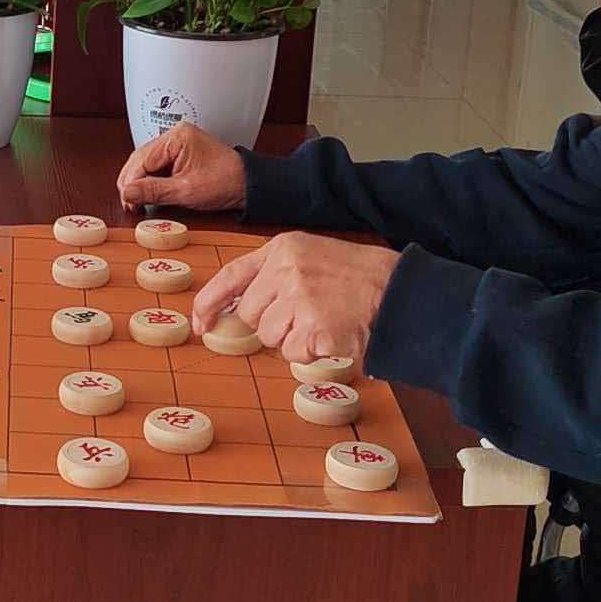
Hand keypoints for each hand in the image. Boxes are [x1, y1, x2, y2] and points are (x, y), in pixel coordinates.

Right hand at [117, 122, 246, 213]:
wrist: (247, 184)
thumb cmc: (225, 182)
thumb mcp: (185, 191)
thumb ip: (154, 191)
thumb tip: (128, 193)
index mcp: (176, 137)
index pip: (142, 160)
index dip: (131, 182)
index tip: (128, 201)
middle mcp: (174, 135)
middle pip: (140, 159)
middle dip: (132, 182)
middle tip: (130, 204)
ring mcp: (176, 144)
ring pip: (146, 163)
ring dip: (139, 182)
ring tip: (137, 201)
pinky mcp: (179, 154)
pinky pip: (156, 166)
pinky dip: (150, 180)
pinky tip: (148, 193)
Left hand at [192, 232, 397, 364]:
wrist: (401, 292)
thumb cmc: (361, 278)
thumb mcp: (313, 258)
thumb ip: (276, 276)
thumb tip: (239, 309)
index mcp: (282, 248)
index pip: (230, 275)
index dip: (209, 302)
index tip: (200, 323)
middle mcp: (284, 269)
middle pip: (251, 314)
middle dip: (273, 324)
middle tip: (308, 315)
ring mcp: (298, 297)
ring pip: (270, 336)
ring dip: (294, 339)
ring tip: (325, 320)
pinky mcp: (312, 326)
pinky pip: (293, 353)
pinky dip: (311, 352)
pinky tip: (333, 333)